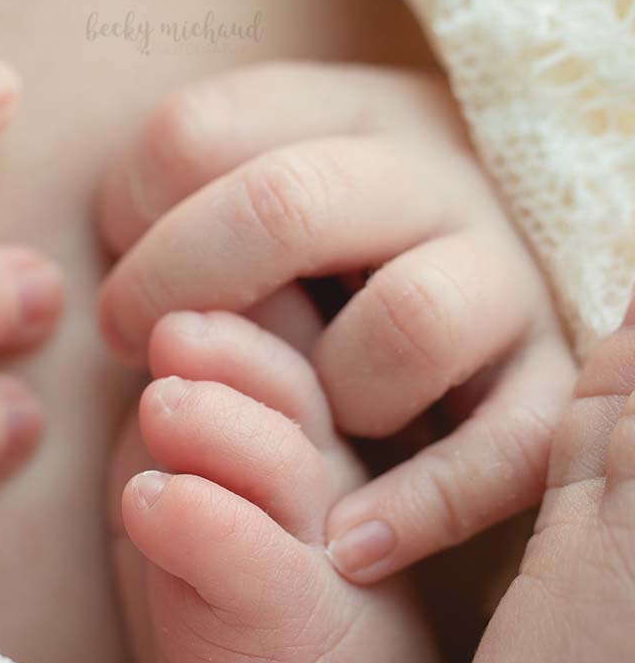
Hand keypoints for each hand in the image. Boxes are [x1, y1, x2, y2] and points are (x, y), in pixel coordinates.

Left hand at [95, 61, 576, 582]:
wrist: (464, 299)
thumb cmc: (318, 266)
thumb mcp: (258, 195)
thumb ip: (188, 202)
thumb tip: (111, 241)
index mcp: (339, 120)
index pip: (196, 136)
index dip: (130, 217)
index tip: (119, 278)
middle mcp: (430, 181)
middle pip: (284, 205)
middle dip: (181, 284)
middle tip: (153, 349)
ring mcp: (501, 280)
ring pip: (414, 319)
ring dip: (332, 385)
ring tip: (310, 419)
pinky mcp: (551, 383)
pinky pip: (505, 446)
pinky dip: (424, 502)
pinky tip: (347, 542)